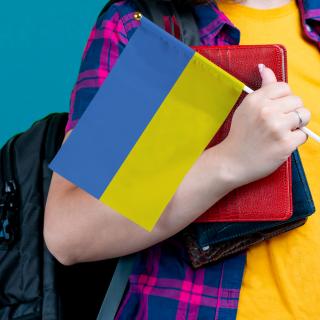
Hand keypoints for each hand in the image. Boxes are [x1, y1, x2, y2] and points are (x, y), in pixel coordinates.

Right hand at [217, 64, 310, 186]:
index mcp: (255, 100)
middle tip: (277, 124)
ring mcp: (276, 127)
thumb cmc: (240, 135)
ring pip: (304, 116)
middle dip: (292, 112)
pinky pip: (303, 135)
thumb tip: (265, 67)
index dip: (283, 99)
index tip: (275, 109)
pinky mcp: (285, 143)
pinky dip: (295, 140)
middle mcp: (266, 111)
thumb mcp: (245, 108)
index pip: (284, 87)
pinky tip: (280, 144)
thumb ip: (261, 88)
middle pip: (297, 101)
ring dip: (296, 125)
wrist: (232, 162)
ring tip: (281, 133)